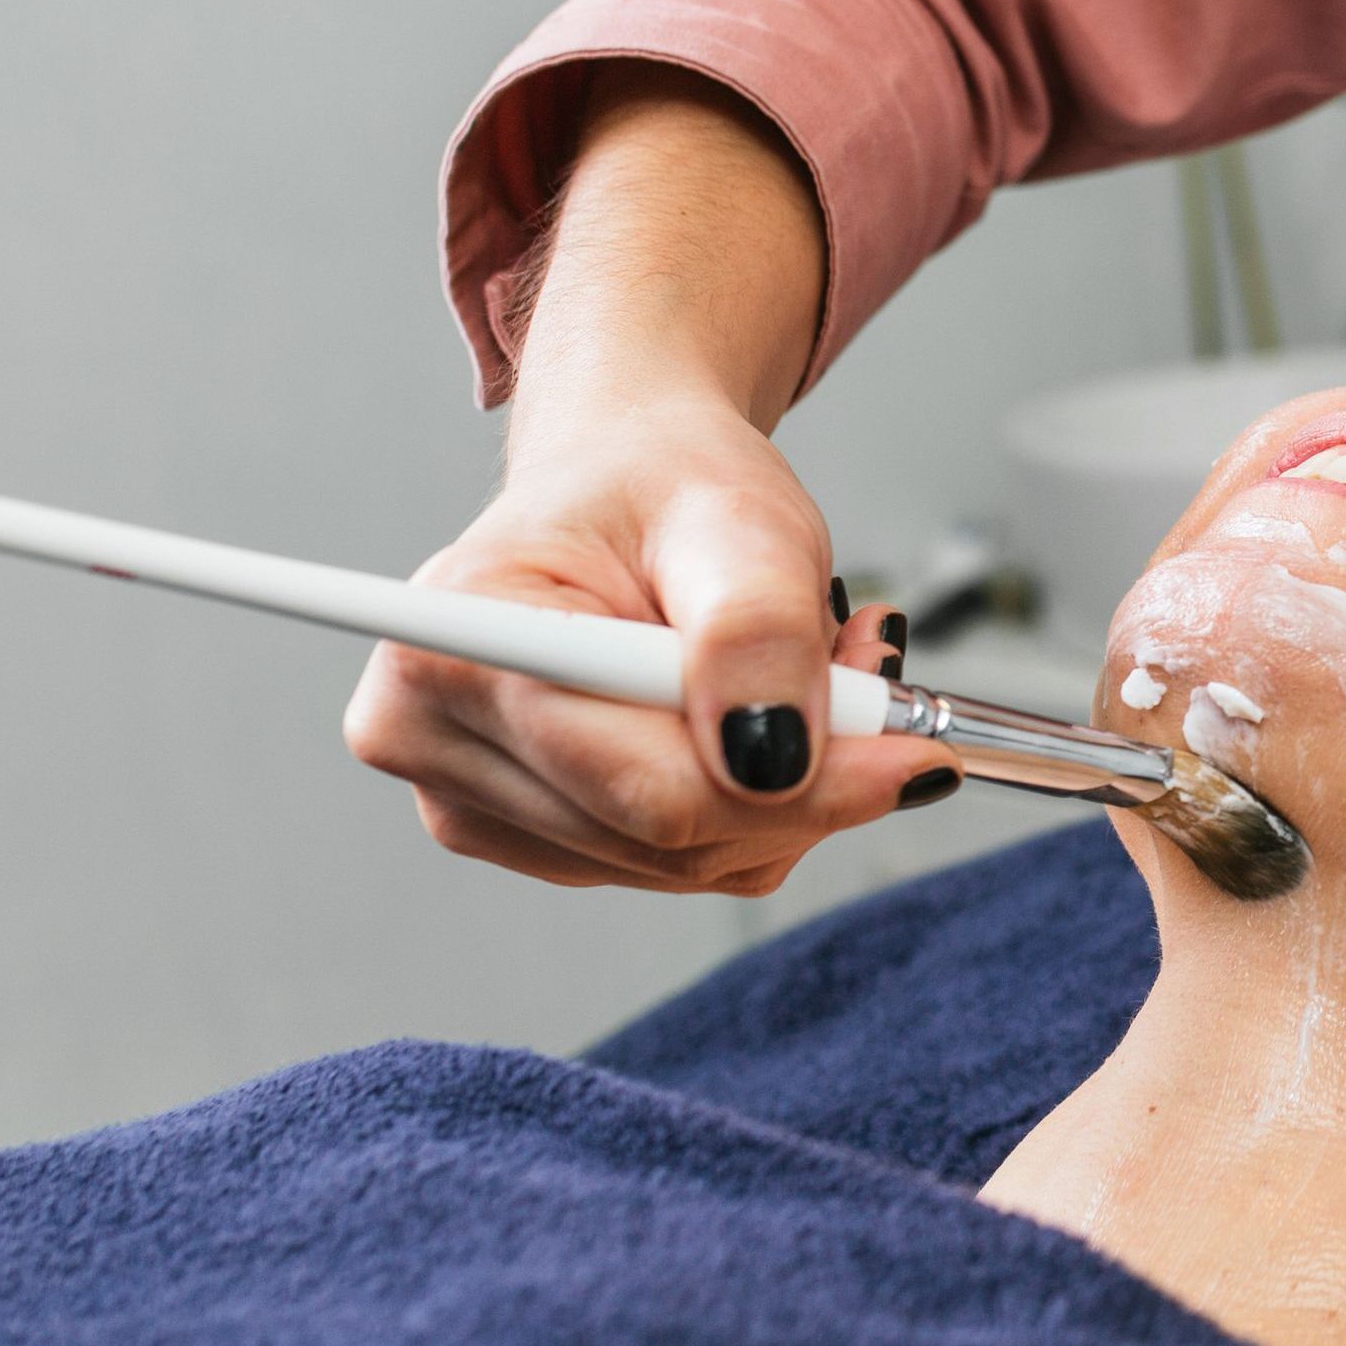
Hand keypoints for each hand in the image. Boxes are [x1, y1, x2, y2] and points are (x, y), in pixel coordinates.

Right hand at [343, 64, 959, 891]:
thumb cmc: (663, 484)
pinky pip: (681, 862)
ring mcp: (470, 800)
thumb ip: (755, 628)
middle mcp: (430, 735)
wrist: (626, 483)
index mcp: (457, 642)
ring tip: (813, 674)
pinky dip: (754, 805)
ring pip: (688, 862)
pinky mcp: (528, 836)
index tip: (915, 752)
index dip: (805, 783)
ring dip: (788, 789)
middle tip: (873, 682)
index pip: (652, 786)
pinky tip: (761, 718)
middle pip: (672, 838)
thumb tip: (775, 759)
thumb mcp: (737, 519)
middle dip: (807, 776)